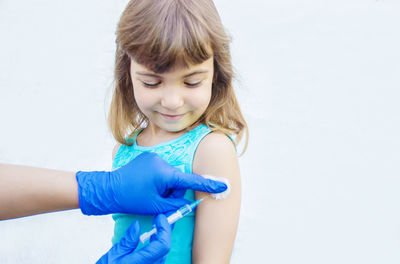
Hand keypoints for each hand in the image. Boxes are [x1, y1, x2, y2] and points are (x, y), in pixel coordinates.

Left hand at [76, 152, 226, 214]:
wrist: (108, 189)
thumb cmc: (131, 199)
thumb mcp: (155, 206)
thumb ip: (174, 204)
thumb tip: (185, 201)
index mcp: (164, 173)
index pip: (191, 181)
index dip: (208, 185)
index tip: (223, 185)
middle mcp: (162, 161)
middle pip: (179, 179)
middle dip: (173, 191)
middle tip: (158, 200)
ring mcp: (154, 157)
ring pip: (170, 175)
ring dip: (165, 185)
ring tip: (149, 192)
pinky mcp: (148, 157)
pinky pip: (162, 170)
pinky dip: (159, 179)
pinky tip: (147, 185)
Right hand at [97, 214, 170, 263]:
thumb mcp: (113, 255)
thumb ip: (127, 241)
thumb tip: (137, 225)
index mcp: (140, 263)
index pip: (163, 245)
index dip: (165, 229)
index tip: (160, 217)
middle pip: (165, 248)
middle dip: (165, 231)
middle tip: (161, 218)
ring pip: (163, 254)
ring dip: (162, 239)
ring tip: (157, 226)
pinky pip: (159, 259)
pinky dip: (158, 247)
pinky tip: (152, 240)